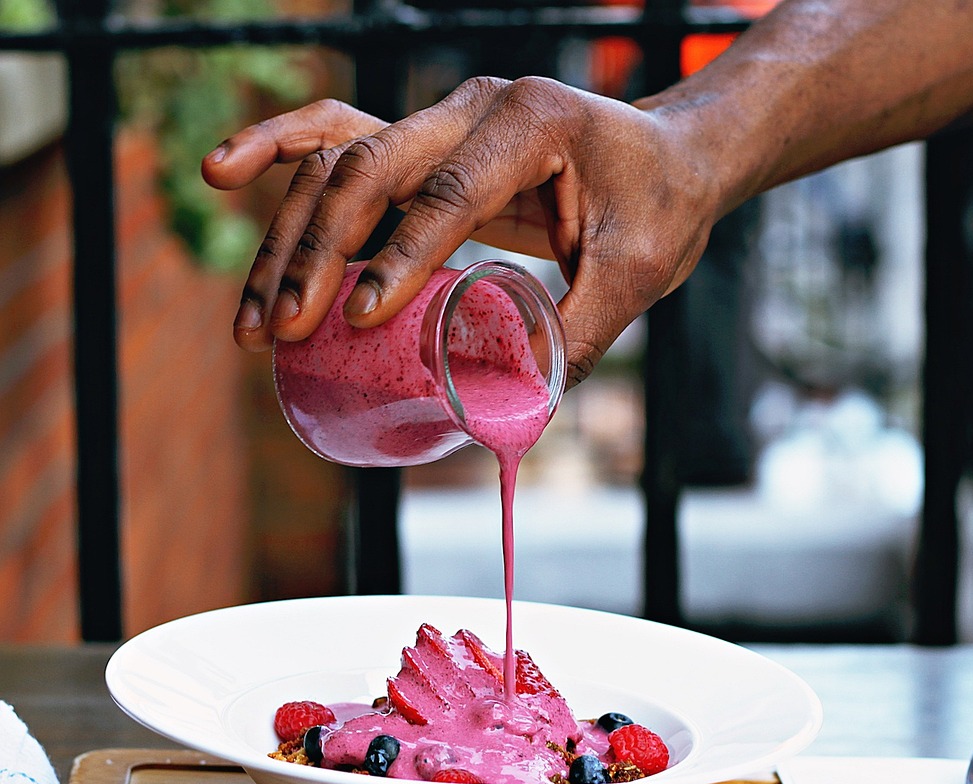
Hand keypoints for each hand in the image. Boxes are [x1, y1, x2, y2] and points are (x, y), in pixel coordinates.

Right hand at [201, 78, 719, 384]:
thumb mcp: (636, 272)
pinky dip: (281, 150)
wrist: (673, 158)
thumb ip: (579, 336)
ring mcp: (443, 119)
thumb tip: (519, 415)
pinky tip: (226, 173)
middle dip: (322, 250)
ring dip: (289, 236)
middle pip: (373, 166)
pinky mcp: (428, 144)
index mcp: (532, 121)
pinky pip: (340, 137)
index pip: (453, 189)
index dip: (402, 252)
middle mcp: (475, 105)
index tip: (359, 315)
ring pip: (342, 161)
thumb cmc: (661, 207)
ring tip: (256, 318)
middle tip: (289, 327)